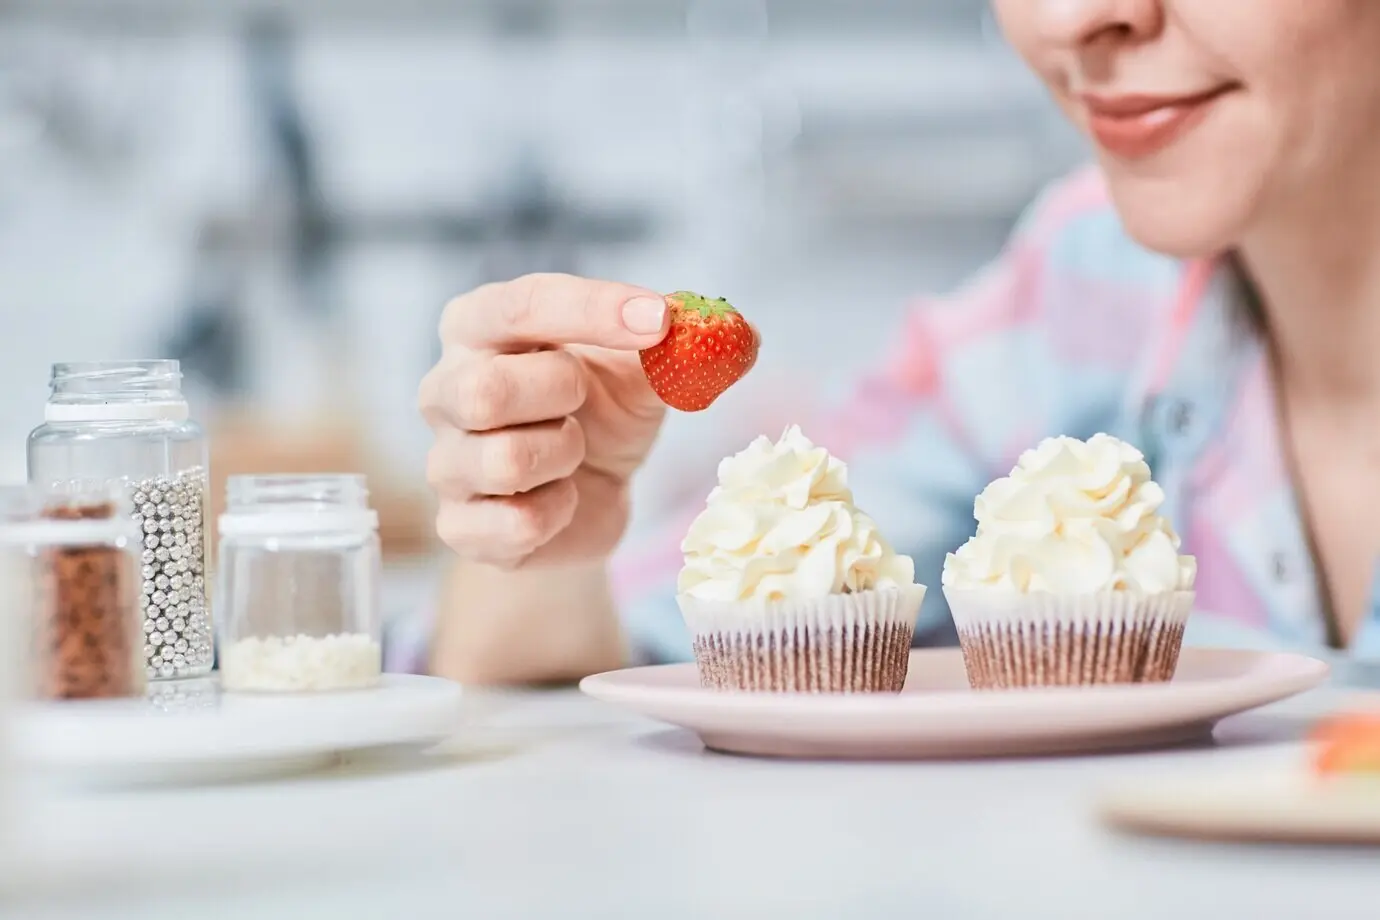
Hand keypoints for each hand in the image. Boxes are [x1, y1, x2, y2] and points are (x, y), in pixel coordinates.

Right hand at [420, 273, 670, 568]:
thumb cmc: (601, 411)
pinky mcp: (460, 527)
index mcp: (478, 326)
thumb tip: (739, 336)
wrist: (590, 498)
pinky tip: (562, 500)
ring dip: (565, 457)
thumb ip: (682, 346)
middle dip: (559, 395)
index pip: (522, 305)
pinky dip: (560, 514)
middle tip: (583, 401)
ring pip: (506, 461)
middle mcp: (444, 388)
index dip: (593, 311)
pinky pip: (518, 523)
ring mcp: (444, 461)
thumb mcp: (642, 369)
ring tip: (574, 454)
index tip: (660, 322)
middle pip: (486, 391)